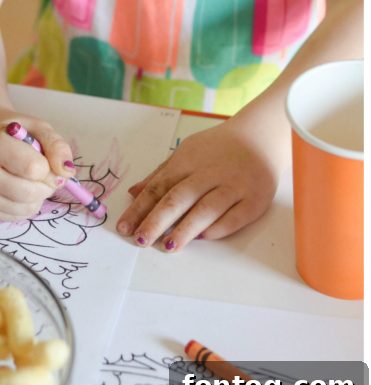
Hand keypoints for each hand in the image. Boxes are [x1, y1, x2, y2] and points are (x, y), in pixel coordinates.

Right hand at [0, 107, 74, 221]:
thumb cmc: (14, 131)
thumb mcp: (38, 127)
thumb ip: (56, 146)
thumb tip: (66, 172)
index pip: (32, 168)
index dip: (49, 167)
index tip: (48, 160)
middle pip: (29, 193)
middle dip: (47, 185)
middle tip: (46, 172)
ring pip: (25, 208)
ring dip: (39, 196)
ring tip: (33, 179)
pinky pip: (17, 217)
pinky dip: (28, 205)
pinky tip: (23, 188)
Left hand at [116, 119, 280, 251]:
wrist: (260, 138)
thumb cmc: (218, 149)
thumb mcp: (186, 152)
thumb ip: (161, 173)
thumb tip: (133, 193)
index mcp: (188, 160)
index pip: (159, 186)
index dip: (140, 207)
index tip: (124, 227)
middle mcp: (209, 173)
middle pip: (179, 198)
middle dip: (157, 220)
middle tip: (140, 239)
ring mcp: (233, 187)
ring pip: (205, 210)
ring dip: (185, 229)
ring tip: (168, 246)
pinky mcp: (254, 201)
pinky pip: (233, 218)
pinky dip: (216, 229)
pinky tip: (201, 239)